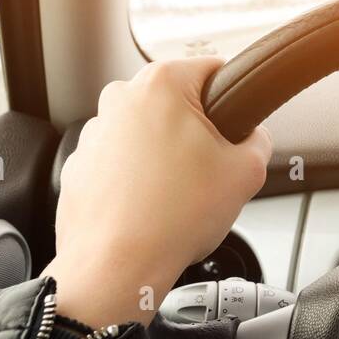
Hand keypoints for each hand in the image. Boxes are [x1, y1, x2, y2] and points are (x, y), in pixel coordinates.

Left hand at [45, 57, 271, 327]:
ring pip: (147, 135)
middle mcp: (120, 99)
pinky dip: (136, 181)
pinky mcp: (79, 166)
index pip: (213, 70)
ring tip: (179, 197)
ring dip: (165, 158)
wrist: (116, 268)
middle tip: (211, 171)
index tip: (237, 128)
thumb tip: (253, 137)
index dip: (235, 102)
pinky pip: (120, 165)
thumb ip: (259, 141)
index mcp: (161, 85)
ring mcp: (93, 133)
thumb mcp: (246, 172)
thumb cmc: (171, 219)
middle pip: (177, 105)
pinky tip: (152, 209)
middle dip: (197, 134)